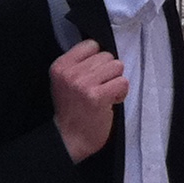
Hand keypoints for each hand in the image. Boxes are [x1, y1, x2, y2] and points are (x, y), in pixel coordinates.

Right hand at [50, 40, 125, 162]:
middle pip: (107, 55)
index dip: (97, 60)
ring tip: (104, 94)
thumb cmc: (72, 109)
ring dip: (116, 81)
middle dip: (108, 72)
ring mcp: (83, 84)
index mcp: (60, 66)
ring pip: (117, 66)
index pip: (91, 44)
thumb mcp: (65, 81)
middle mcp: (70, 73)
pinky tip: (110, 102)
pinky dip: (121, 93)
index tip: (93, 75)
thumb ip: (79, 64)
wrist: (69, 138)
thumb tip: (102, 50)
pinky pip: (123, 82)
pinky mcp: (97, 96)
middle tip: (99, 88)